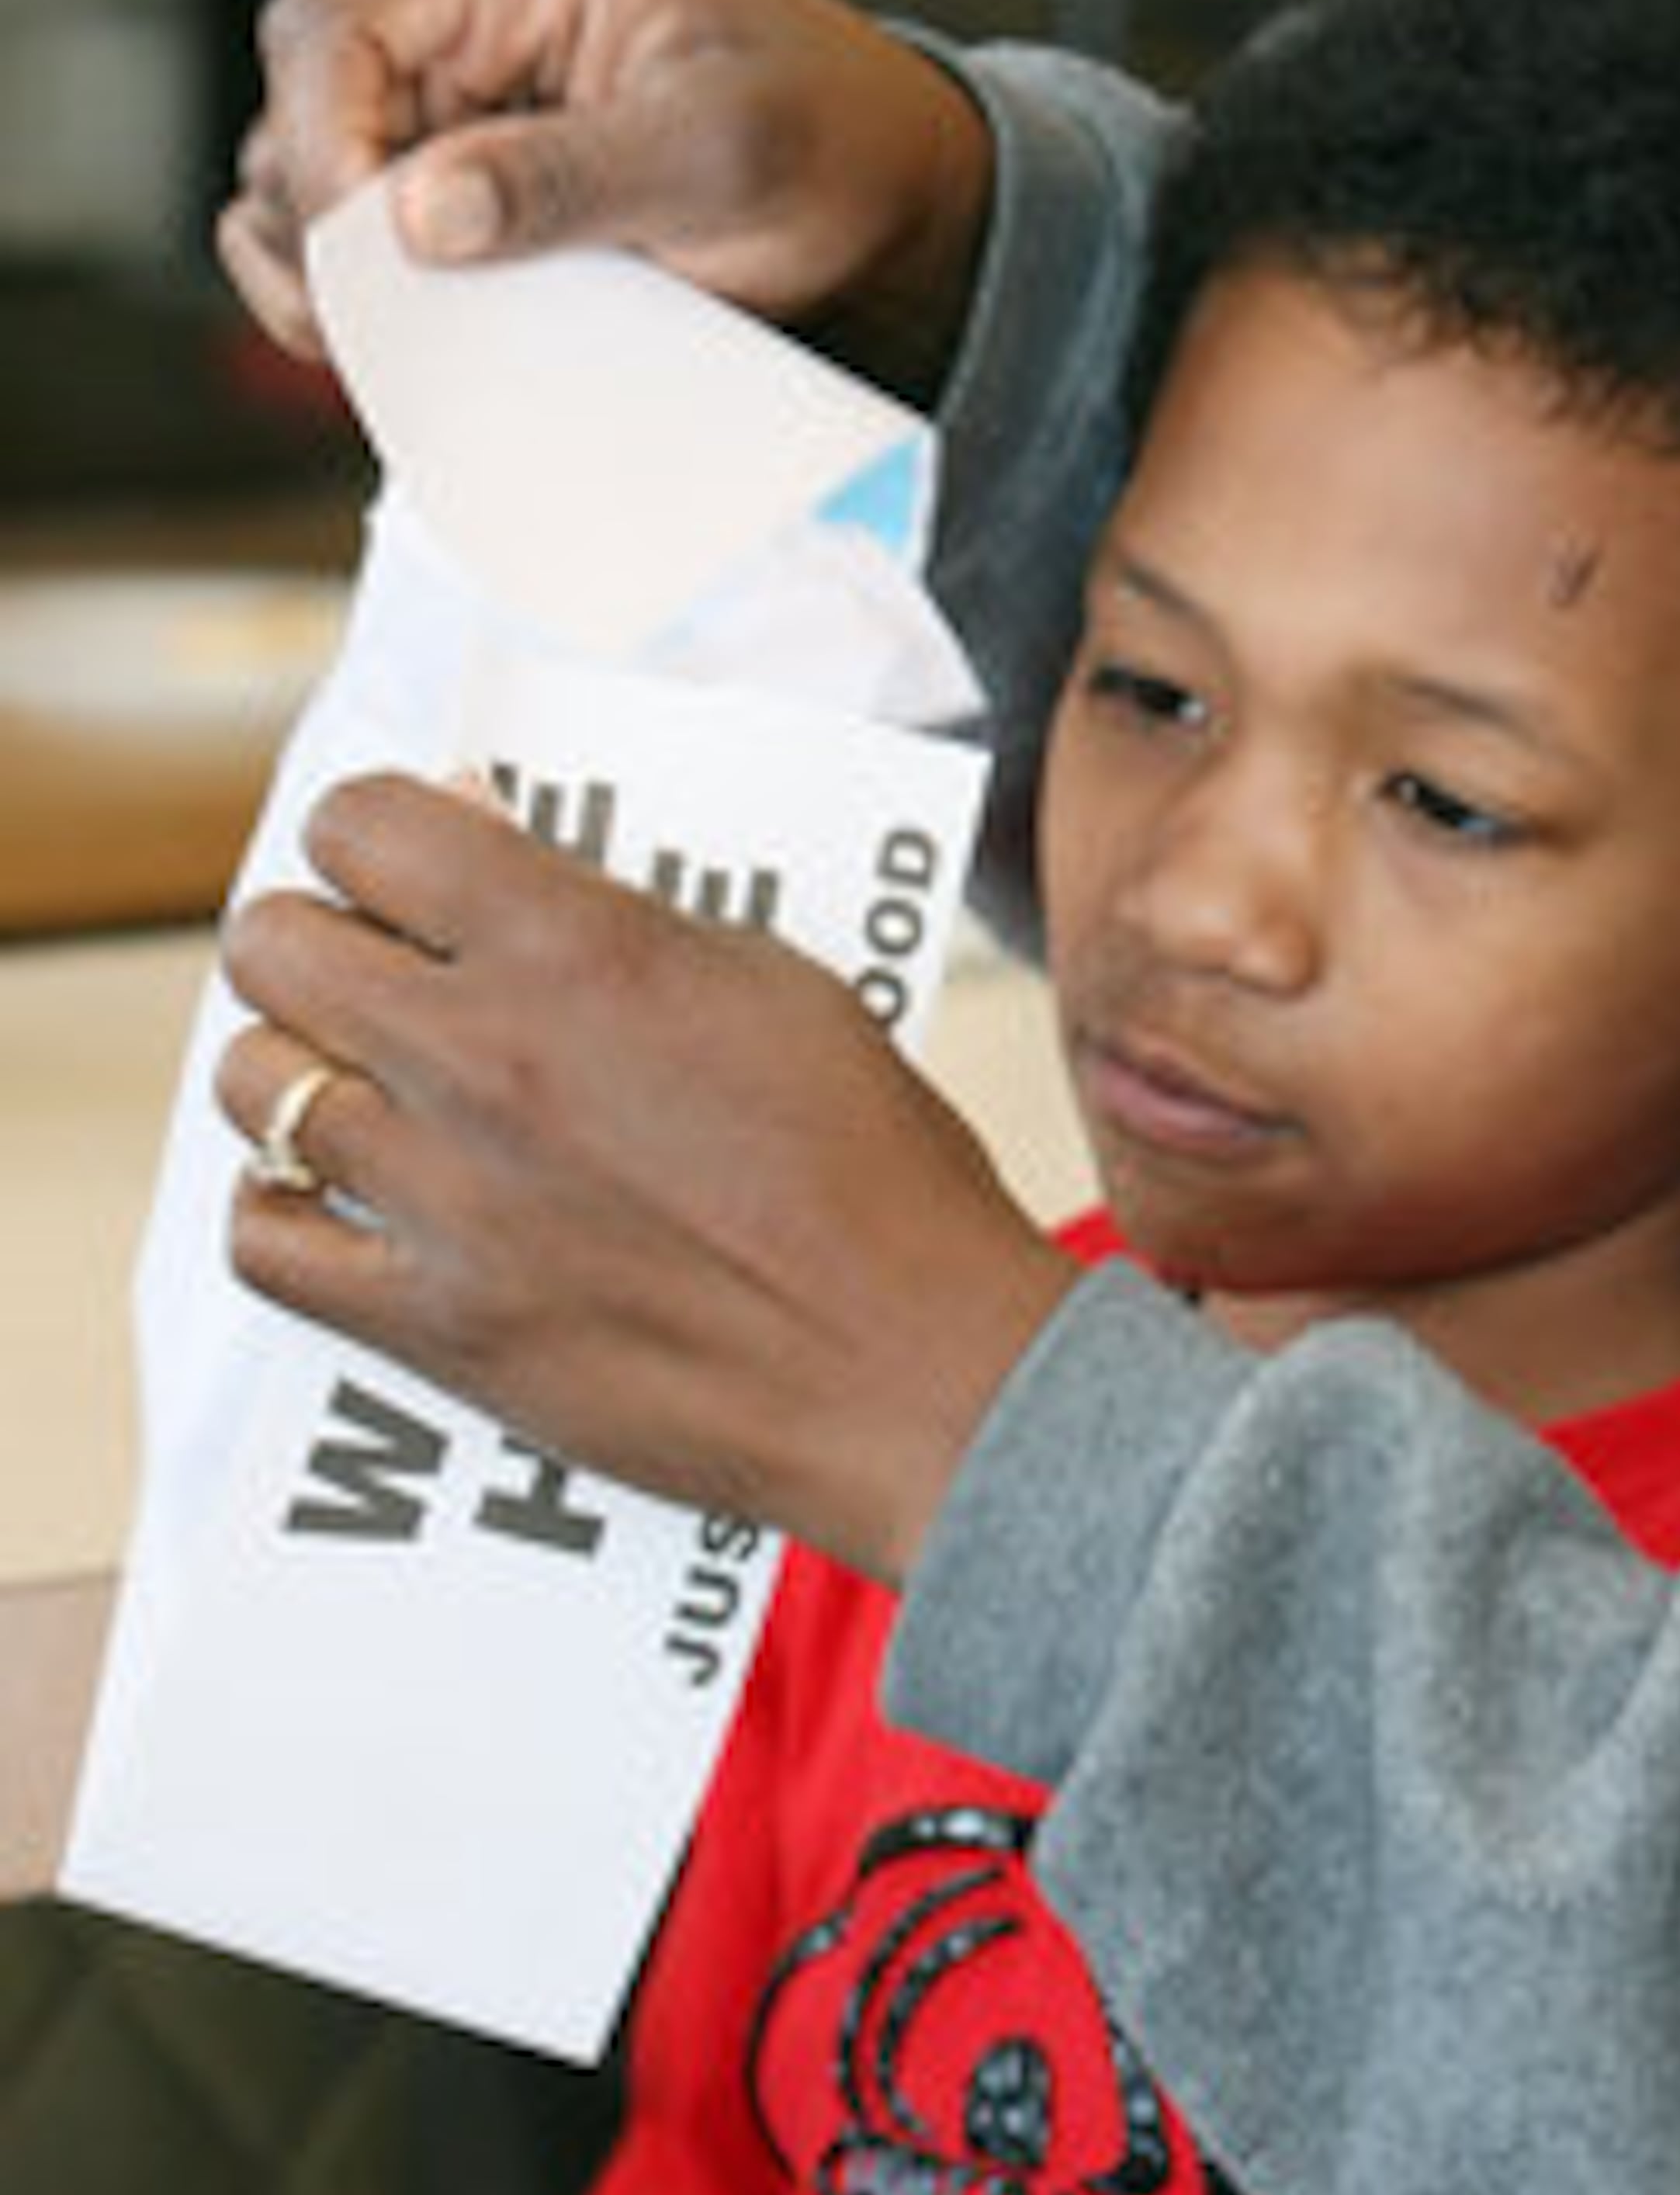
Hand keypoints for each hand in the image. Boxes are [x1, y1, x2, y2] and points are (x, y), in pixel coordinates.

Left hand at [218, 776, 1073, 1581]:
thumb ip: (618, 914)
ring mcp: (447, 1196)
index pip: (363, 825)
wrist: (908, 1368)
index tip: (397, 861)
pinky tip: (338, 1194)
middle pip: (271, 945)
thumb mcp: (772, 980)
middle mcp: (484, 1058)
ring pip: (257, 1085)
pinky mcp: (435, 1322)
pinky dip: (283, 1207)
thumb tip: (493, 849)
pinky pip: (266, 1241)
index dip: (368, 832)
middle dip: (313, 937)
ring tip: (359, 1081)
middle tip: (368, 965)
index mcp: (578, 950)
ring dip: (299, 1066)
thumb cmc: (870, 1167)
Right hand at [219, 0, 995, 399]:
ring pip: (305, 177)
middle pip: (298, 108)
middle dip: (322, 227)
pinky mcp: (464, 172)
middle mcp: (464, 13)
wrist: (891, 191)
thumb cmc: (837, 138)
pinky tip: (417, 344)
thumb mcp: (729, 153)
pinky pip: (358, 232)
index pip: (333, 29)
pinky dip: (361, 296)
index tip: (375, 256)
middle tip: (390, 331)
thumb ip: (576, 175)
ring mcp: (457, 94)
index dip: (321, 146)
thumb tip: (421, 212)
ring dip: (329, 272)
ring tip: (404, 347)